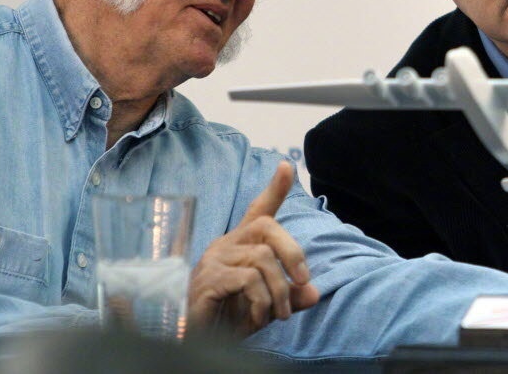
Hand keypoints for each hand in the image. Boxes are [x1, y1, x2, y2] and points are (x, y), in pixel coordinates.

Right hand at [187, 162, 319, 337]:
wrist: (194, 341)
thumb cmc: (227, 317)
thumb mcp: (267, 305)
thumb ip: (290, 296)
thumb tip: (314, 293)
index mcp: (240, 245)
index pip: (258, 210)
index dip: (274, 189)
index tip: (288, 166)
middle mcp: (226, 245)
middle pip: (267, 227)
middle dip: (293, 253)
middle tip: (302, 282)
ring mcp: (215, 260)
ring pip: (263, 258)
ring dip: (279, 290)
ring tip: (280, 315)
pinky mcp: (208, 279)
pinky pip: (248, 279)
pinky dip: (262, 301)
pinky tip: (257, 319)